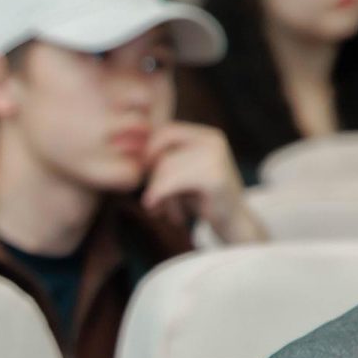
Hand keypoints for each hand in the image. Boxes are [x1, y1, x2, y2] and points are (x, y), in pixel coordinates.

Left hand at [140, 122, 265, 242]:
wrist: (233, 225)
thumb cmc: (201, 200)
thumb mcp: (179, 173)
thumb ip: (162, 158)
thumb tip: (124, 145)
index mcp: (206, 134)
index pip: (163, 132)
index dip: (148, 154)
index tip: (148, 179)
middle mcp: (213, 140)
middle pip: (161, 150)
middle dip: (152, 178)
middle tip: (155, 201)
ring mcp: (216, 156)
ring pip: (164, 167)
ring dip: (158, 193)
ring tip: (166, 211)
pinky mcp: (214, 178)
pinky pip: (170, 182)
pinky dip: (161, 198)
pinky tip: (172, 216)